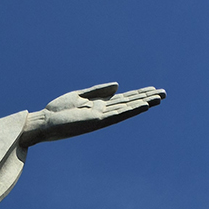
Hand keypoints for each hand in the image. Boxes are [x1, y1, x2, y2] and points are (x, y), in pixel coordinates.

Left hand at [21, 82, 164, 145]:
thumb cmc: (57, 111)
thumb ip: (98, 91)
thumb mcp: (79, 95)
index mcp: (99, 105)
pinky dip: (130, 110)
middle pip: (128, 103)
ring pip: (126, 109)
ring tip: (159, 98)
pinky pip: (117, 115)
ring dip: (142, 104)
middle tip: (164, 94)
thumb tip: (118, 85)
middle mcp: (102, 112)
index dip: (138, 94)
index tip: (153, 89)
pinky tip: (142, 106)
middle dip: (146, 98)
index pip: (123, 99)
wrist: (43, 123)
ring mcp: (100, 117)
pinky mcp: (96, 121)